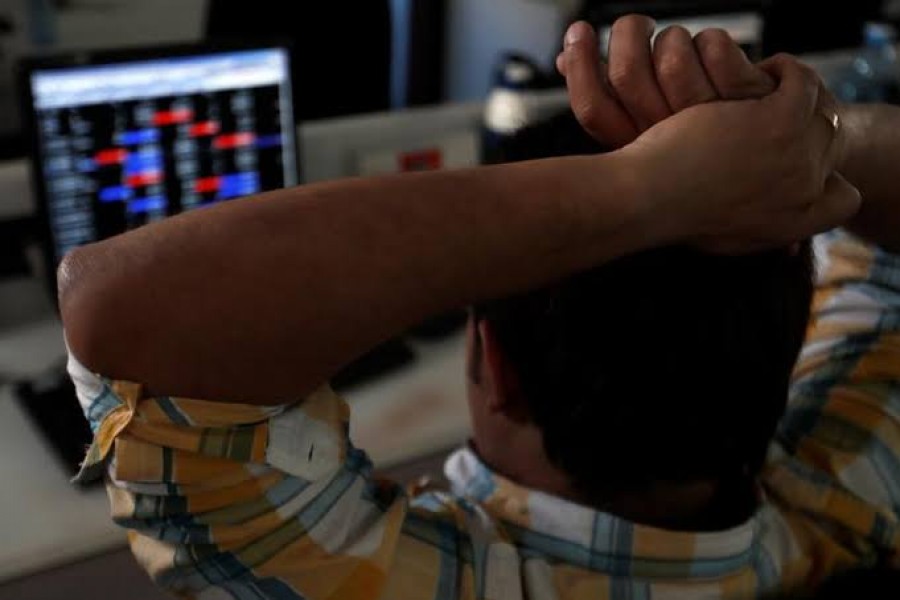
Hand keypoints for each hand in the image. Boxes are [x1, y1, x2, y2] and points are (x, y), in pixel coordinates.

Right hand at [557, 16, 777, 147]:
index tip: (577, 32)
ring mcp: (708, 130)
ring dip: (680, 37)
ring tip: (695, 49)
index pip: (590, 108)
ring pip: (671, 52)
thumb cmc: (719, 158)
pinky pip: (714, 48)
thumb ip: (608, 94)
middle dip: (627, 35)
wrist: (786, 189)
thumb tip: (563, 57)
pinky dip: (720, 41)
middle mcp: (670, 144)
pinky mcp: (750, 111)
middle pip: (625, 74)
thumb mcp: (654, 134)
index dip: (578, 65)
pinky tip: (709, 55)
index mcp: (642, 153)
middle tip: (641, 28)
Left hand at [619, 54, 858, 252]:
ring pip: (819, 112)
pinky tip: (755, 73)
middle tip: (767, 117)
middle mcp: (805, 192)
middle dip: (804, 130)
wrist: (647, 198)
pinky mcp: (781, 119)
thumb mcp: (727, 239)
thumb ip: (762, 233)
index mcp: (793, 226)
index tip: (795, 162)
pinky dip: (782, 72)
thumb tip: (789, 249)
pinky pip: (801, 82)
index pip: (844, 201)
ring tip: (760, 93)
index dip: (826, 179)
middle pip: (829, 147)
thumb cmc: (669, 217)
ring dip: (793, 98)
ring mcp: (798, 153)